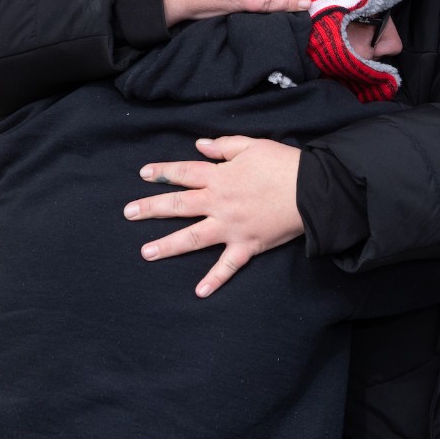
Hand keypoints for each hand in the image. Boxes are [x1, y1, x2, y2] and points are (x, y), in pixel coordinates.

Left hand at [123, 135, 304, 296]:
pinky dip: (215, 280)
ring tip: (146, 253)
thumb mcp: (253, 145)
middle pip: (177, 205)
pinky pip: (228, 266)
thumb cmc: (283, 164)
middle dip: (150, 209)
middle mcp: (219, 203)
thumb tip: (199, 145)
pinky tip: (199, 293)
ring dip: (168, 246)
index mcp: (219, 177)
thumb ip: (223, 146)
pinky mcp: (247, 245)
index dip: (162, 172)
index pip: (183, 173)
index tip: (144, 174)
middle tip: (129, 213)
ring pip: (192, 237)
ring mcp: (231, 227)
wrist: (311, 190)